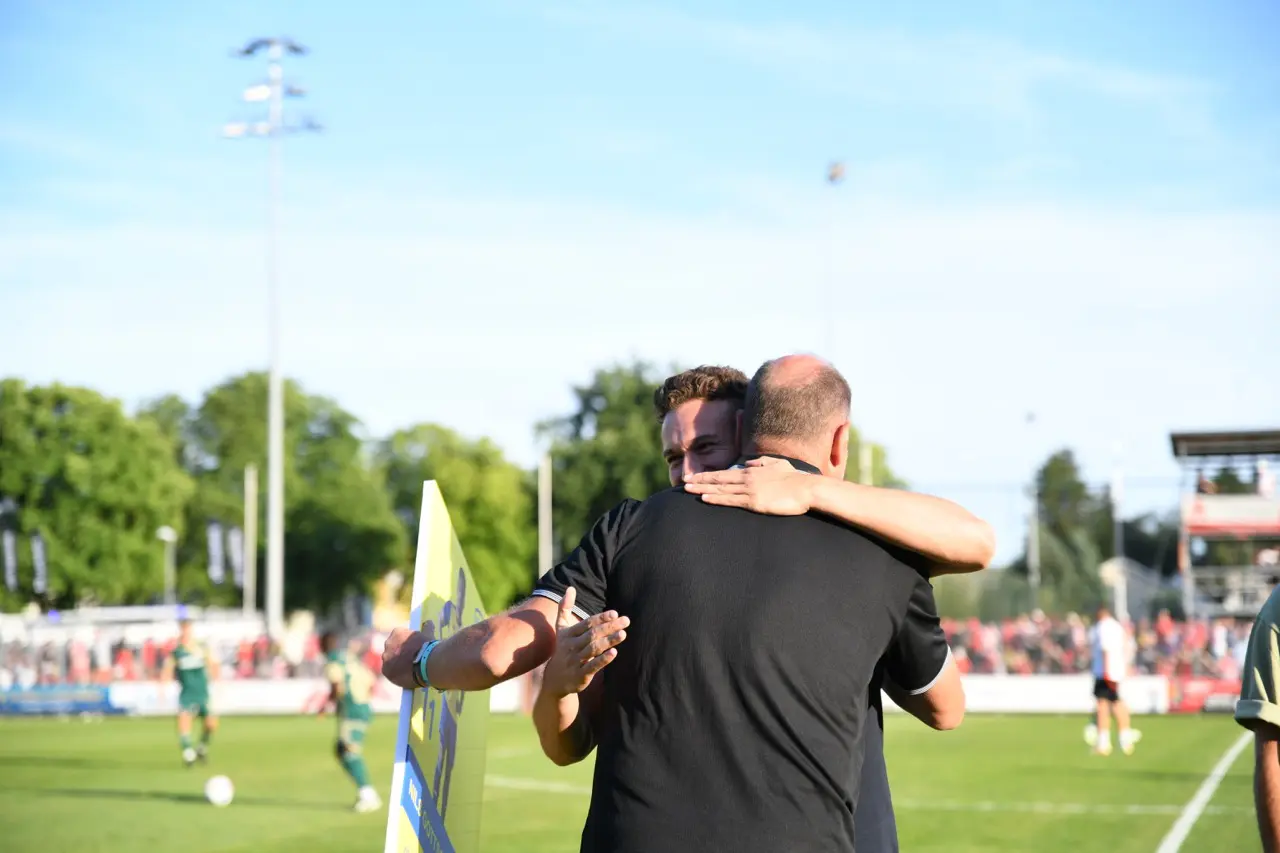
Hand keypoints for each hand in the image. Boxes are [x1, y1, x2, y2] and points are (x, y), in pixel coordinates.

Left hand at [382, 624, 431, 689]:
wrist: (426, 663)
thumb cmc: (428, 647)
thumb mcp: (428, 635)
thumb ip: (426, 628)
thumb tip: (429, 622)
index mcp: (397, 632)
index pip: (399, 636)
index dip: (406, 643)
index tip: (413, 648)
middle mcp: (388, 643)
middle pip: (393, 648)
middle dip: (399, 652)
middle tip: (410, 659)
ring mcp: (386, 657)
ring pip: (390, 661)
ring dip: (397, 664)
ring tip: (409, 669)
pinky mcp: (385, 670)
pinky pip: (390, 672)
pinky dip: (396, 674)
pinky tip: (406, 676)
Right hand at [540, 588, 628, 699]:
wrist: (554, 678)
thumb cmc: (562, 649)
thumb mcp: (561, 628)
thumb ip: (565, 608)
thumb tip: (570, 588)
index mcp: (569, 634)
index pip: (587, 624)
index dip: (601, 618)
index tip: (615, 613)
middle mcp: (572, 646)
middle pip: (592, 635)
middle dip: (609, 627)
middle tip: (626, 620)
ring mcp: (575, 660)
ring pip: (593, 649)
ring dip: (608, 641)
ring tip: (623, 634)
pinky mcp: (580, 675)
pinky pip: (592, 666)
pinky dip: (603, 660)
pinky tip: (614, 653)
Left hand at [682, 457, 815, 515]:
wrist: (807, 489)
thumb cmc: (795, 478)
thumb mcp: (777, 464)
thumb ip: (761, 462)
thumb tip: (748, 462)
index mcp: (752, 470)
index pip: (724, 473)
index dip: (707, 475)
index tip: (694, 476)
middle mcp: (747, 478)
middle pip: (718, 479)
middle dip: (699, 480)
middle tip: (683, 482)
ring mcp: (749, 490)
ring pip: (721, 489)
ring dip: (702, 489)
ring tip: (687, 490)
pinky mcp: (754, 502)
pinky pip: (730, 501)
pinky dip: (716, 499)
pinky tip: (704, 498)